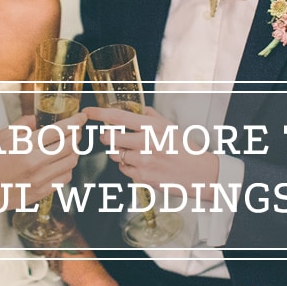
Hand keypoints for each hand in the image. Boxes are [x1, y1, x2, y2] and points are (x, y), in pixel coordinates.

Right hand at [0, 113, 84, 209]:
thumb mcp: (1, 137)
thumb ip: (21, 125)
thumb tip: (36, 119)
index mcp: (24, 147)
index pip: (58, 131)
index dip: (74, 123)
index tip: (81, 118)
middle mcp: (35, 163)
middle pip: (69, 146)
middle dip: (77, 135)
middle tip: (77, 131)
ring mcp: (40, 180)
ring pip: (70, 163)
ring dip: (75, 152)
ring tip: (71, 146)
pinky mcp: (42, 192)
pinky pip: (64, 178)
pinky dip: (68, 168)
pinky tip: (62, 163)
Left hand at [83, 105, 218, 195]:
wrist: (198, 173)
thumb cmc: (185, 148)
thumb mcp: (169, 126)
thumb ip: (151, 117)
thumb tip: (138, 108)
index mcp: (152, 126)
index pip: (118, 116)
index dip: (99, 113)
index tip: (88, 111)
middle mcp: (145, 142)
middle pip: (110, 138)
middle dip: (107, 137)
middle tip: (112, 136)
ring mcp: (142, 161)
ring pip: (115, 154)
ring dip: (119, 152)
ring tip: (135, 152)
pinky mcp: (142, 177)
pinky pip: (124, 169)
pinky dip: (128, 166)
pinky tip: (141, 164)